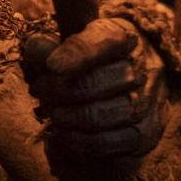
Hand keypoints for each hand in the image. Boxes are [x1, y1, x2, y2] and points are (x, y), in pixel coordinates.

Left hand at [22, 18, 166, 158]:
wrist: (137, 78)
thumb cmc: (97, 56)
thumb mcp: (78, 37)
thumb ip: (54, 42)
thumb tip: (34, 50)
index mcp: (124, 38)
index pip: (104, 41)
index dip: (76, 55)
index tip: (52, 65)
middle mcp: (140, 70)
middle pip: (95, 83)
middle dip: (57, 89)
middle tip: (38, 89)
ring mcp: (146, 104)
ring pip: (98, 116)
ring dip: (65, 116)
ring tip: (48, 110)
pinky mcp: (144, 134)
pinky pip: (106, 142)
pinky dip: (77, 139)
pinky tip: (61, 131)